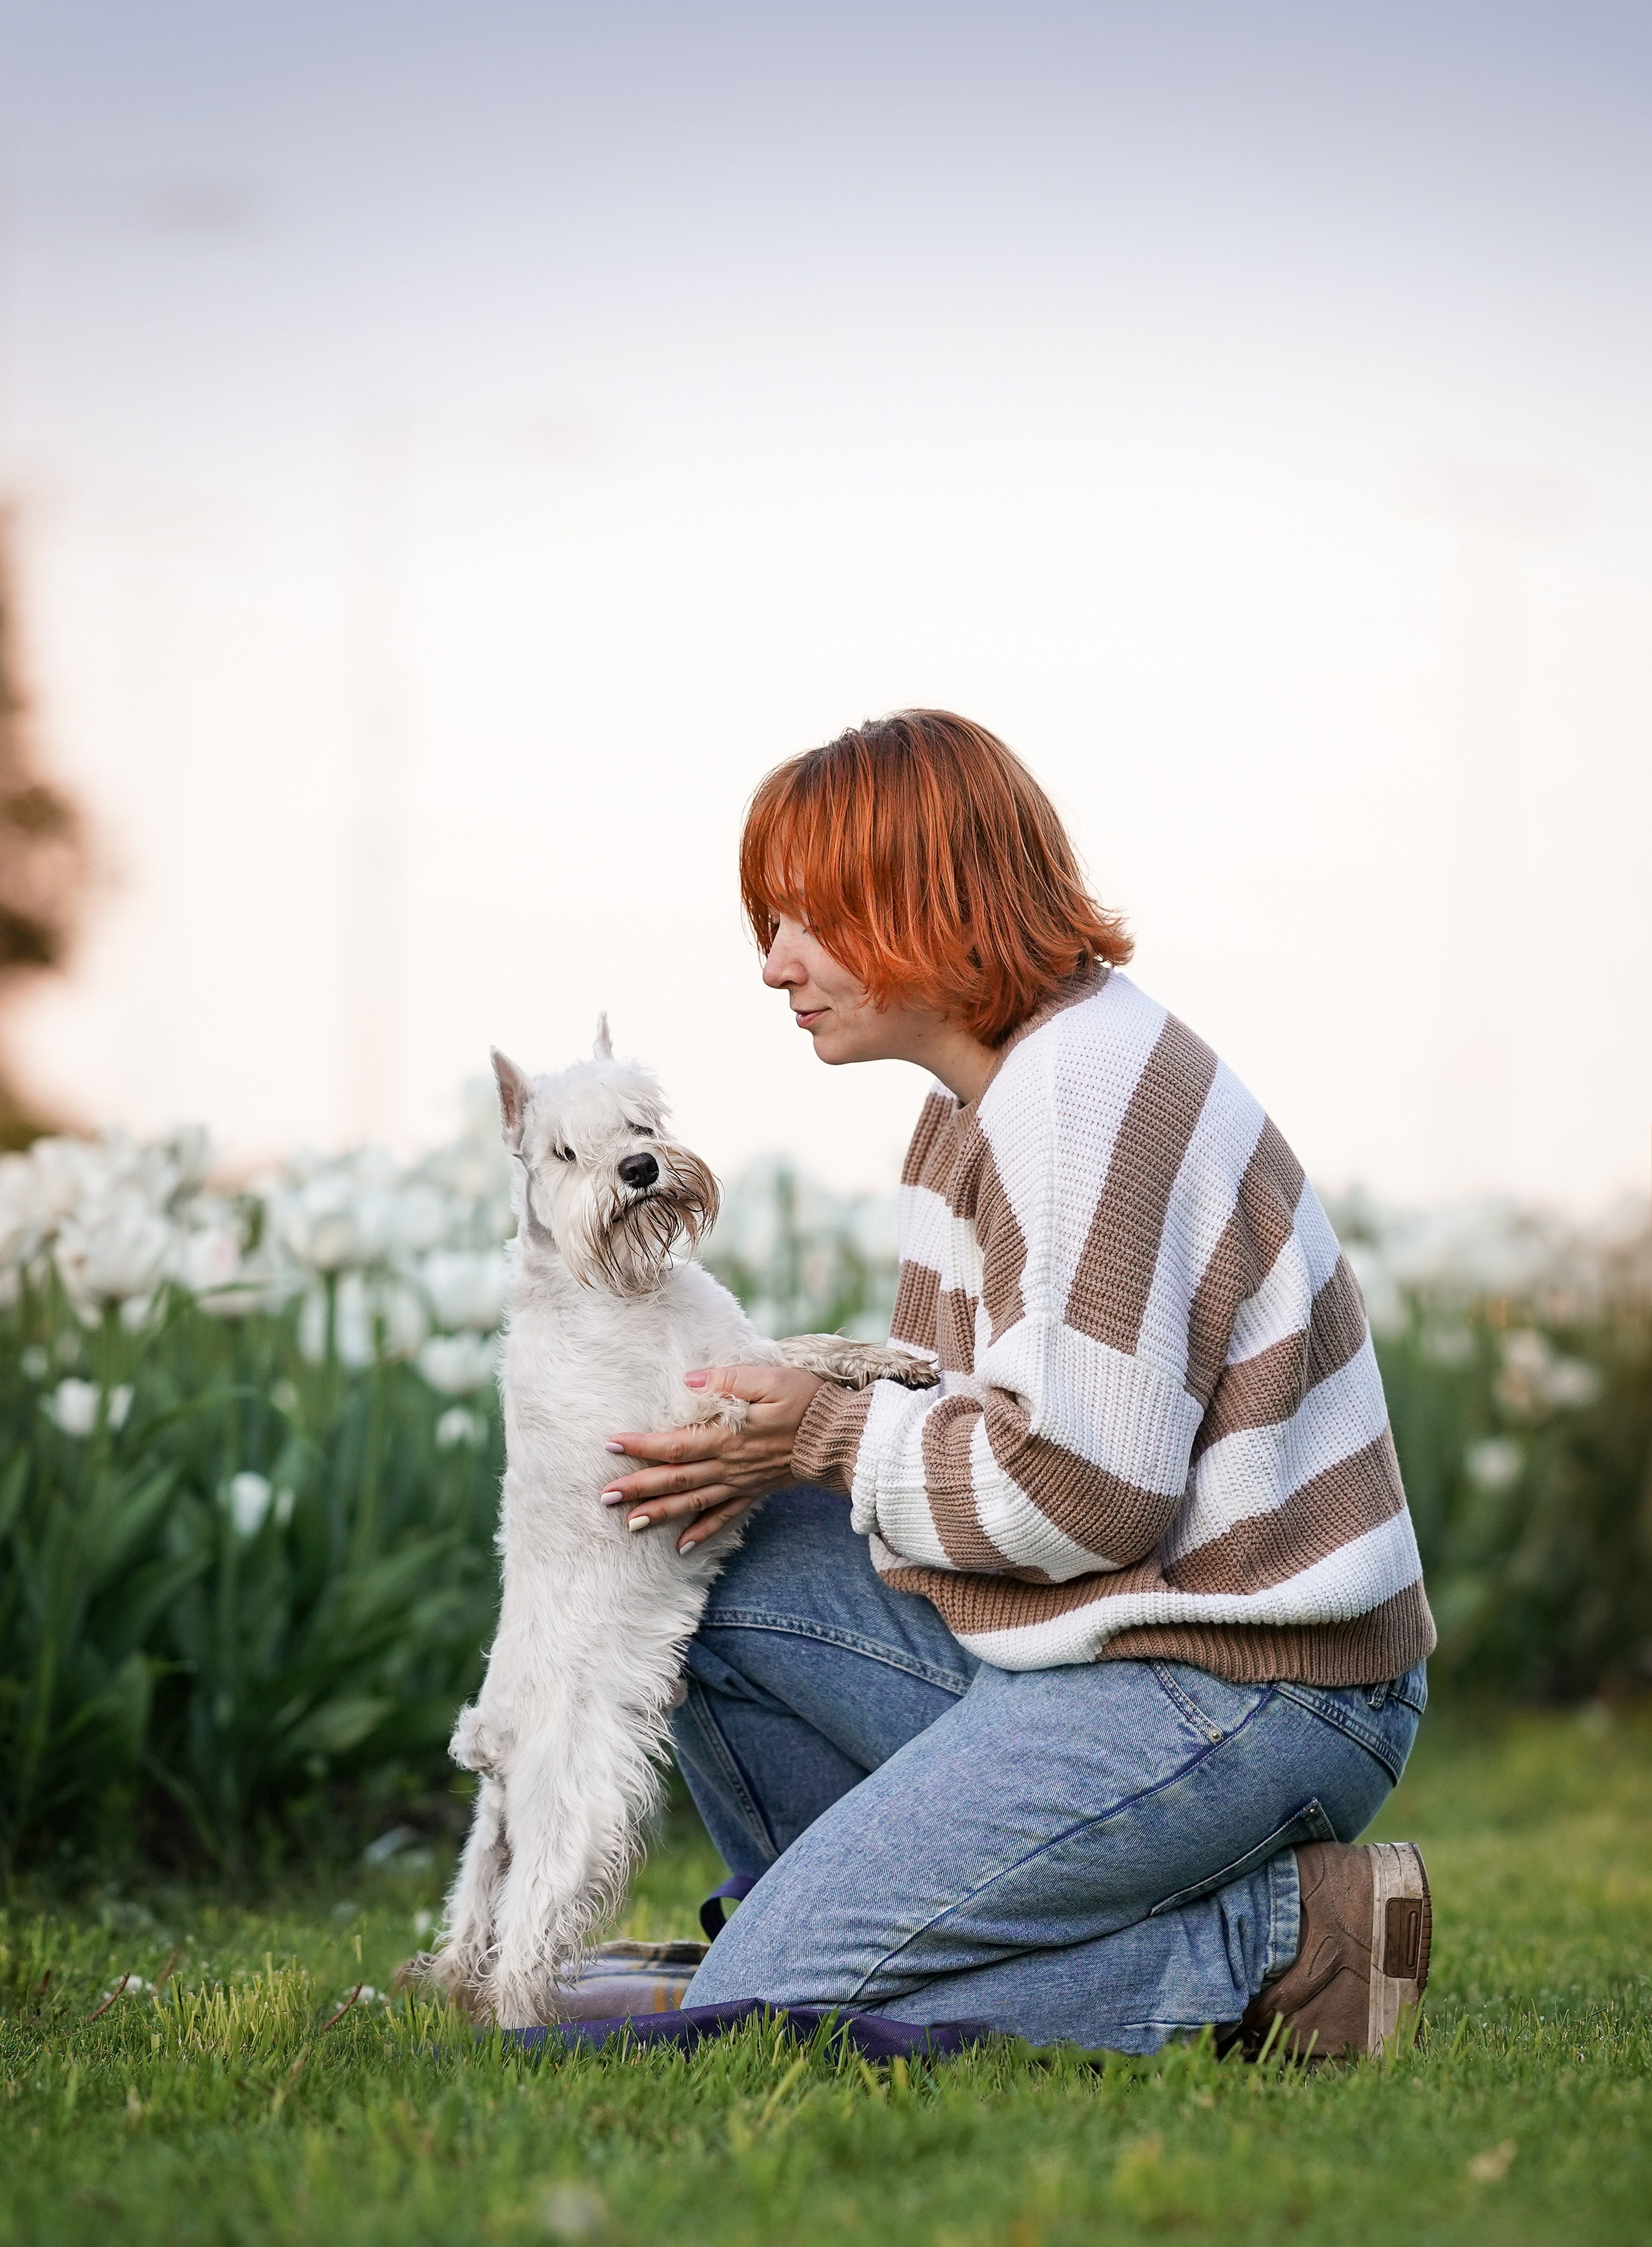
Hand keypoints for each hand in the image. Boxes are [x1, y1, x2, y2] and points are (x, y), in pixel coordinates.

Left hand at [602, 1363, 824, 1551]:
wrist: (842, 1437)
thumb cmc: (808, 1401)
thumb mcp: (770, 1379)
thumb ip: (727, 1381)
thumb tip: (688, 1381)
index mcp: (729, 1437)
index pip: (676, 1445)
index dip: (642, 1446)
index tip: (612, 1445)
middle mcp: (730, 1466)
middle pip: (676, 1479)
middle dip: (639, 1488)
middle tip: (605, 1497)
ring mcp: (742, 1483)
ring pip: (693, 1503)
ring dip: (660, 1514)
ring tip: (629, 1525)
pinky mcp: (755, 1492)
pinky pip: (725, 1518)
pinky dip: (702, 1533)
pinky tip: (681, 1547)